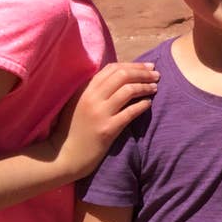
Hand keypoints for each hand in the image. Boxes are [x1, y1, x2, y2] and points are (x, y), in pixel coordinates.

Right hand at [49, 62, 158, 178]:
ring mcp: (99, 113)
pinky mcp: (107, 129)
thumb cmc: (73, 128)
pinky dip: (142, 105)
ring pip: (128, 91)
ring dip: (145, 87)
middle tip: (156, 75)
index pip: (112, 68)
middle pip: (122, 75)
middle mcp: (91, 98)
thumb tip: (121, 75)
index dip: (133, 65)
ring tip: (155, 88)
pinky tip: (148, 104)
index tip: (147, 66)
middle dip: (143, 73)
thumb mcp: (79, 103)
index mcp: (84, 89)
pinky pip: (130, 112)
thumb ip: (95, 90)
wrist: (65, 155)